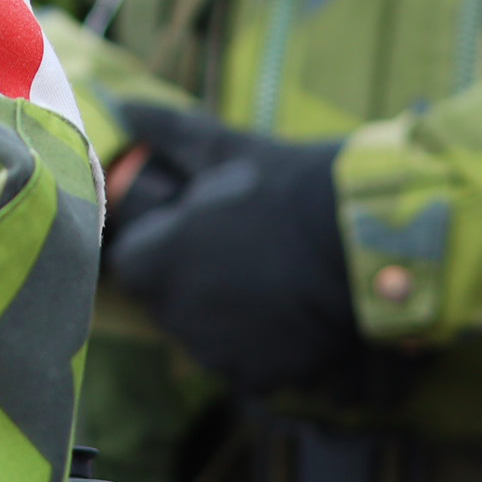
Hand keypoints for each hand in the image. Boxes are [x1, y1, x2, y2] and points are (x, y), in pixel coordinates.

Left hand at [103, 105, 361, 396]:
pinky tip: (291, 309)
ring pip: (208, 334)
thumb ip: (165, 130)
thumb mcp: (223, 149)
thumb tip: (121, 105)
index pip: (135, 261)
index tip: (201, 227)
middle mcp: (172, 316)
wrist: (360, 239)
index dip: (166, 242)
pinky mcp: (257, 376)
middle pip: (170, 301)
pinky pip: (247, 362)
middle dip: (195, 278)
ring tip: (271, 276)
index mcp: (151, 263)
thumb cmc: (284, 187)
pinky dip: (264, 343)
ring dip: (228, 313)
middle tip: (243, 247)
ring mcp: (215, 352)